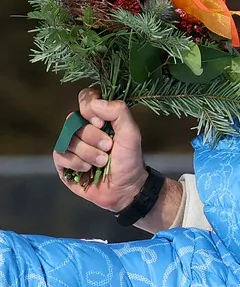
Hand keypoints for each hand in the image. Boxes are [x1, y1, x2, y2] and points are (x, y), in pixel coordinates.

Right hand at [52, 87, 146, 212]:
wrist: (127, 189)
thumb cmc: (130, 160)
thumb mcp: (131, 134)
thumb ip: (119, 113)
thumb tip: (96, 103)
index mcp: (98, 118)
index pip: (85, 98)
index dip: (89, 107)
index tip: (102, 123)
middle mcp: (82, 128)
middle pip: (73, 120)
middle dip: (93, 136)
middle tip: (108, 148)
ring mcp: (71, 144)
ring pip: (67, 139)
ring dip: (88, 153)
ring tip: (102, 162)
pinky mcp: (63, 162)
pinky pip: (61, 155)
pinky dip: (77, 163)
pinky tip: (89, 170)